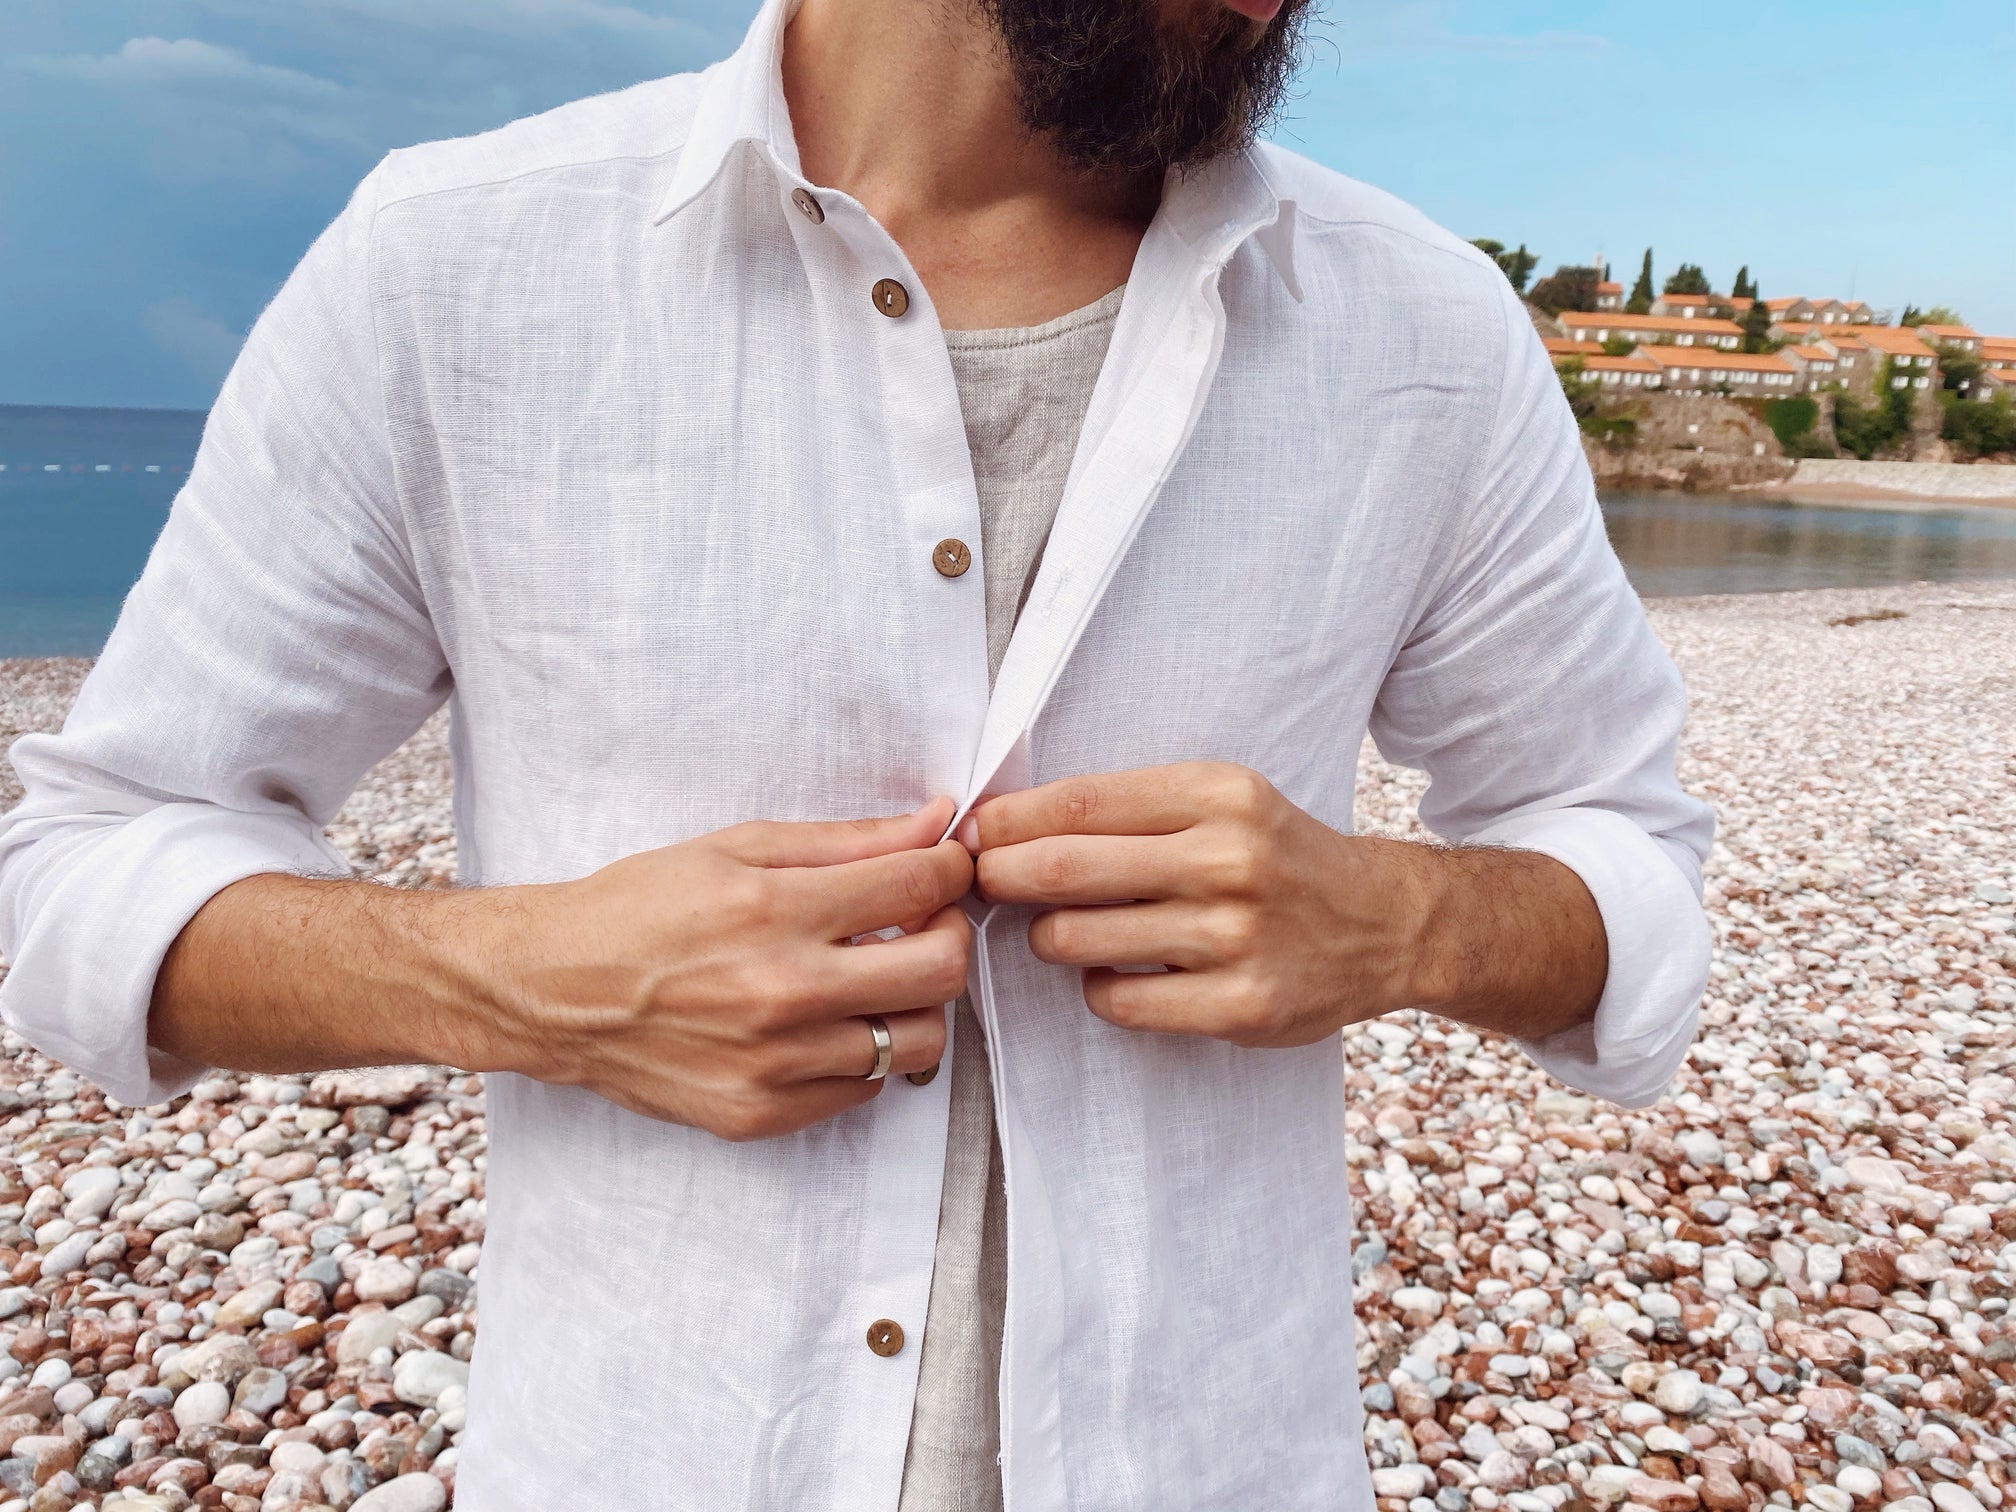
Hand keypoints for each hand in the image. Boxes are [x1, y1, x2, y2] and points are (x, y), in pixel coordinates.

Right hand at [484, 798, 972, 1139]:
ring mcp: (773, 1064)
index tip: (946, 866)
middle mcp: (781, 993)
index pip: (919, 886)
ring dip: (916, 1003)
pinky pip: (864, 1091)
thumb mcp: (738, 848)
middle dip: (951, 933)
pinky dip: (865, 1053)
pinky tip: (829, 1022)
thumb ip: (847, 841)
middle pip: (942, 971)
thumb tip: (936, 823)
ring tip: (879, 976)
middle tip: (924, 920)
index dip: (952, 868)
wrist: (552, 991)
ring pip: (917, 1042)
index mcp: (775, 911)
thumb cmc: (640, 908)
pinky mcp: (759, 1113)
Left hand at [962, 763, 1435, 1046]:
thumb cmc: (1274, 856)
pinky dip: (1099, 988)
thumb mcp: (1219, 800)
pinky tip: (1118, 972)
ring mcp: (1236, 937)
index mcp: (1217, 795)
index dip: (1005, 821)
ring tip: (1061, 931)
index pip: (1077, 803)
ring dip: (1047, 937)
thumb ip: (1126, 808)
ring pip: (1078, 939)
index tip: (969, 834)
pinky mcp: (1242, 1006)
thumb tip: (1002, 823)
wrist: (1382, 923)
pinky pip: (1118, 1001)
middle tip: (980, 885)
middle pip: (1063, 869)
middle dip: (999, 877)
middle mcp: (1228, 860)